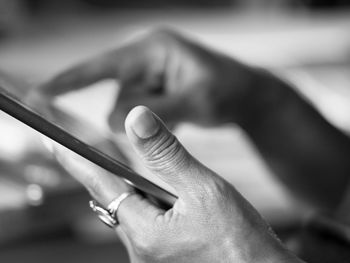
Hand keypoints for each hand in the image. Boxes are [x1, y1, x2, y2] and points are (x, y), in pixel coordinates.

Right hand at [31, 29, 261, 129]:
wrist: (248, 96)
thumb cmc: (228, 91)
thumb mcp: (196, 101)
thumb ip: (158, 113)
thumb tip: (117, 122)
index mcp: (154, 49)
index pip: (104, 66)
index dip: (71, 79)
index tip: (41, 92)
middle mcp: (147, 59)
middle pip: (118, 97)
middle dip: (136, 117)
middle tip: (172, 115)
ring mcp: (151, 76)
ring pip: (128, 110)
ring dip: (150, 122)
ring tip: (183, 113)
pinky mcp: (155, 91)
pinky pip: (141, 114)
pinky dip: (156, 122)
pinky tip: (181, 113)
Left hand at [58, 106, 301, 262]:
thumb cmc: (240, 241)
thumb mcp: (204, 190)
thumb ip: (168, 155)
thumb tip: (137, 120)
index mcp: (146, 233)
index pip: (100, 185)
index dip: (75, 159)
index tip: (53, 140)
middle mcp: (141, 250)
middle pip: (115, 199)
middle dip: (107, 172)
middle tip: (93, 146)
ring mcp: (151, 257)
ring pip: (132, 210)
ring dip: (134, 188)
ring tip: (141, 171)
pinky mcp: (163, 257)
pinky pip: (145, 223)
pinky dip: (147, 203)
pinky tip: (165, 196)